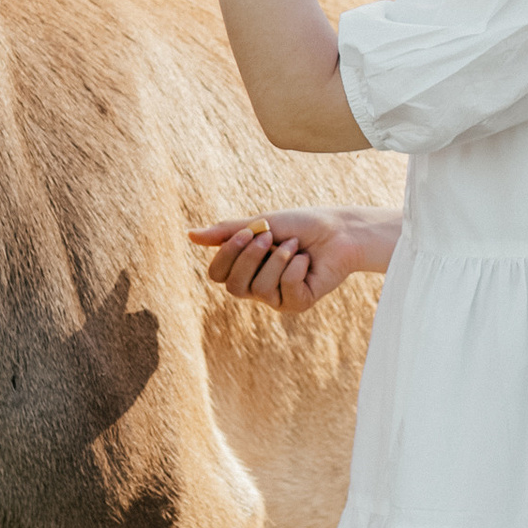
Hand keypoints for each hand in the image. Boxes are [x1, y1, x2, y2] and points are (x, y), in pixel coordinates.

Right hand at [188, 210, 392, 322]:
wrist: (338, 230)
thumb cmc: (300, 225)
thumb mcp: (260, 223)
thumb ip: (227, 232)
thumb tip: (190, 235)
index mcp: (244, 268)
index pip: (217, 275)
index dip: (227, 255)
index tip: (247, 231)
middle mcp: (256, 287)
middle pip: (233, 286)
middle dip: (251, 257)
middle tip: (271, 236)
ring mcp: (276, 299)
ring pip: (260, 289)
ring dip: (280, 259)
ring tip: (296, 247)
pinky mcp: (298, 304)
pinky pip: (286, 291)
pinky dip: (297, 268)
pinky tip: (308, 261)